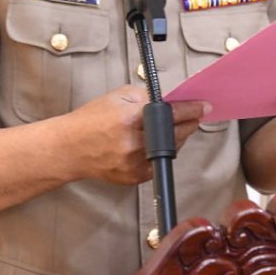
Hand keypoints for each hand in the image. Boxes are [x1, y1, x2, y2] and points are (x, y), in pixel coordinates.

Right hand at [64, 85, 209, 184]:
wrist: (71, 148)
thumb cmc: (91, 120)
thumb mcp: (118, 97)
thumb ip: (146, 97)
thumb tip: (170, 102)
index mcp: (131, 119)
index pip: (172, 114)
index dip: (192, 110)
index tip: (204, 107)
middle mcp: (135, 144)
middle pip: (177, 134)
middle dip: (188, 123)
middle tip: (192, 116)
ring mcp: (136, 164)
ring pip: (171, 149)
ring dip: (176, 137)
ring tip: (169, 127)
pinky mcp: (135, 177)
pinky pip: (160, 162)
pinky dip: (161, 151)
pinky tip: (153, 143)